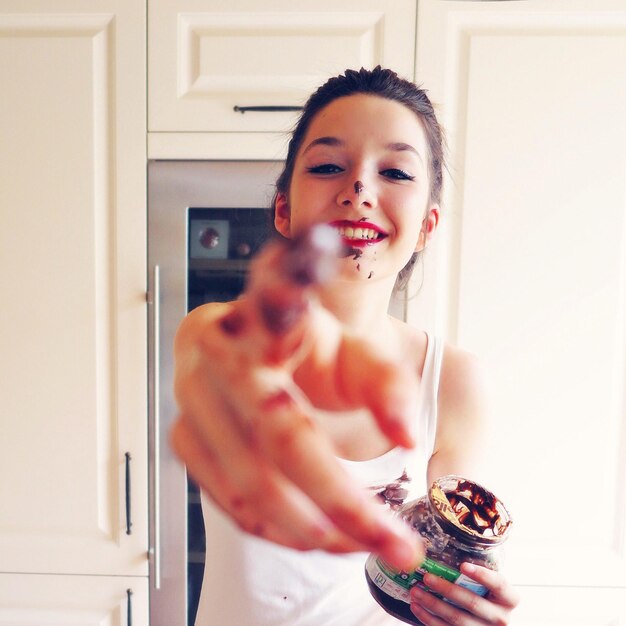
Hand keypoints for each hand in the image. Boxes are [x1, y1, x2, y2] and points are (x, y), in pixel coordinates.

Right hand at [170, 226, 422, 569]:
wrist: (257, 360)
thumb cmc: (310, 353)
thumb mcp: (355, 354)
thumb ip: (386, 383)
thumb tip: (406, 435)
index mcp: (267, 310)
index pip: (275, 292)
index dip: (289, 284)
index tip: (311, 259)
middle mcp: (220, 346)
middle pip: (280, 433)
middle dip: (342, 500)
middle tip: (394, 541)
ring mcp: (192, 394)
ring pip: (251, 479)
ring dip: (312, 525)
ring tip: (362, 544)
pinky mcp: (184, 434)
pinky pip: (225, 497)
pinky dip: (274, 528)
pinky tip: (312, 536)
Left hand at [409, 563, 519, 625]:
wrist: (486, 621)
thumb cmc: (485, 593)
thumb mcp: (488, 584)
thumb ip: (476, 571)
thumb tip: (441, 549)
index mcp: (509, 598)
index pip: (499, 584)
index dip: (482, 575)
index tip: (463, 565)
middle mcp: (501, 618)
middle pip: (472, 603)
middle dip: (447, 589)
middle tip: (427, 577)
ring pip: (457, 619)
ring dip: (433, 604)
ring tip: (415, 591)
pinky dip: (429, 619)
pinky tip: (416, 607)